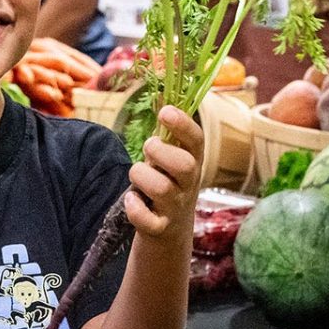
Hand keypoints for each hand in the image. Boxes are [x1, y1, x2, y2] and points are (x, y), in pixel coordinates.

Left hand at [125, 106, 203, 242]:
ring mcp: (177, 207)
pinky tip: (132, 200)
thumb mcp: (170, 159)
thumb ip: (167, 134)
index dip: (182, 124)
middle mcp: (189, 184)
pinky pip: (147, 219)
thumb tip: (162, 95)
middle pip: (185, 165)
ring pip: (161, 189)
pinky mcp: (161, 228)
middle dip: (160, 152)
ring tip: (138, 177)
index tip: (164, 112)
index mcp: (192, 161)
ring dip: (141, 176)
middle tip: (149, 149)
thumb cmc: (166, 185)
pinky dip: (134, 208)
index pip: (197, 140)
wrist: (169, 233)